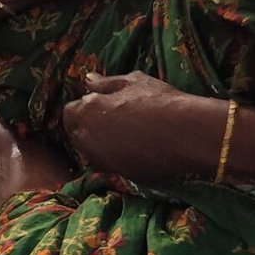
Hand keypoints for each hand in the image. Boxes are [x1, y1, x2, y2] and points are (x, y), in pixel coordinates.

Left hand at [60, 71, 214, 182]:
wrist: (184, 134)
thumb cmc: (159, 101)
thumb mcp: (133, 82)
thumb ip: (105, 83)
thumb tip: (87, 80)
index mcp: (86, 111)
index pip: (70, 112)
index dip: (85, 108)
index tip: (102, 105)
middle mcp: (86, 138)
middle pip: (76, 134)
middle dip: (88, 127)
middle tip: (113, 120)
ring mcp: (100, 159)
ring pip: (90, 152)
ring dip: (99, 144)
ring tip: (124, 136)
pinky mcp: (116, 175)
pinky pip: (107, 165)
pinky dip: (114, 158)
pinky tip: (133, 150)